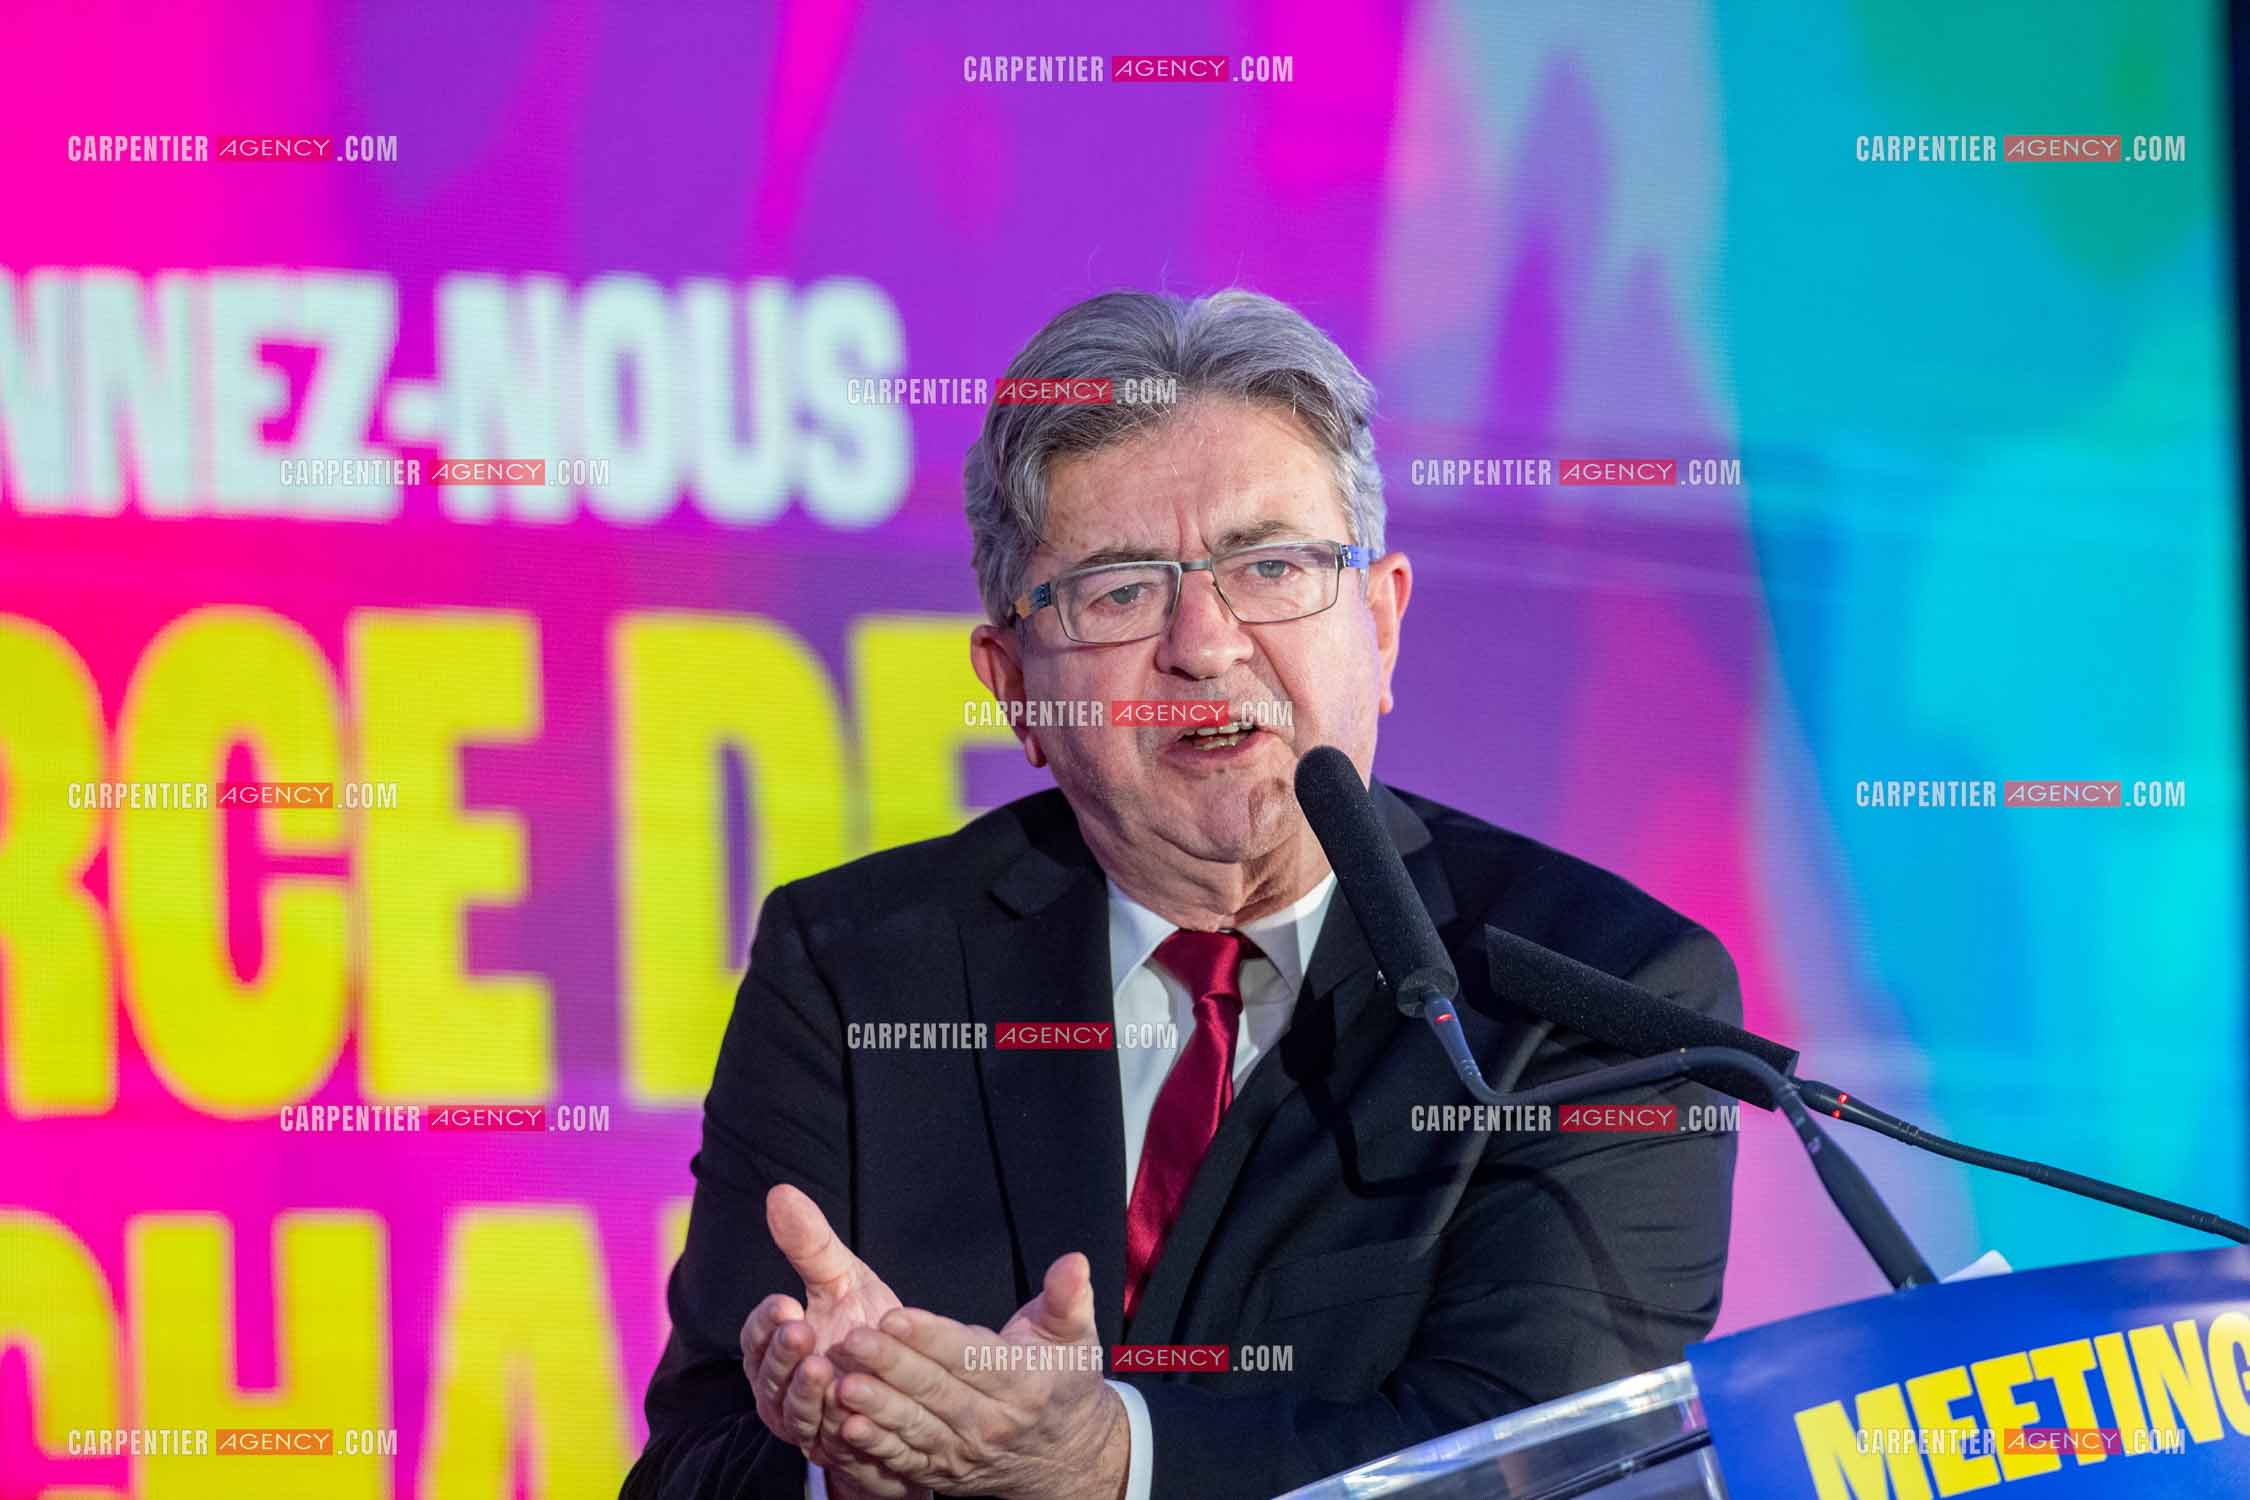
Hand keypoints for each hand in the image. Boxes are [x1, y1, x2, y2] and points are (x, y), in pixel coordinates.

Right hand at [739, 1184, 928, 1498]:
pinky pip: (831, 1442)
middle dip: (781, 1354)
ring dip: (803, 1392)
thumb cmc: (865, 1325)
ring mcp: (805, 1423)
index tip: (784, 1302)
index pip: (756, 1335)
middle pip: (768, 1376)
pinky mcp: (835, 1450)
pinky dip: (838, 1427)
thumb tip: (779, 1191)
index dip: (765, 1322)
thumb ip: (810, 1244)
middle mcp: (780, 1389)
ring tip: (820, 1368)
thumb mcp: (842, 1279)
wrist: (907, 1381)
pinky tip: (852, 1408)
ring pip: (792, 1413)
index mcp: (775, 1346)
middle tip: (799, 1330)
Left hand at [823, 1252, 1129, 1499]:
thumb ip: (1068, 1297)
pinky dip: (877, 1447)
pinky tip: (846, 1429)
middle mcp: (994, 1422)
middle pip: (936, 1391)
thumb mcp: (1074, 1336)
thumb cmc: (1063, 1380)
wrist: (1066, 1457)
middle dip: (891, 1365)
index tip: (895, 1316)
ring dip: (877, 1407)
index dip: (932, 1337)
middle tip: (851, 1340)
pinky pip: (906, 1460)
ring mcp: (966, 1452)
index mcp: (1024, 1382)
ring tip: (843, 1385)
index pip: (972, 1357)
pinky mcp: (944, 1472)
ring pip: (916, 1427)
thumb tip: (1073, 1261)